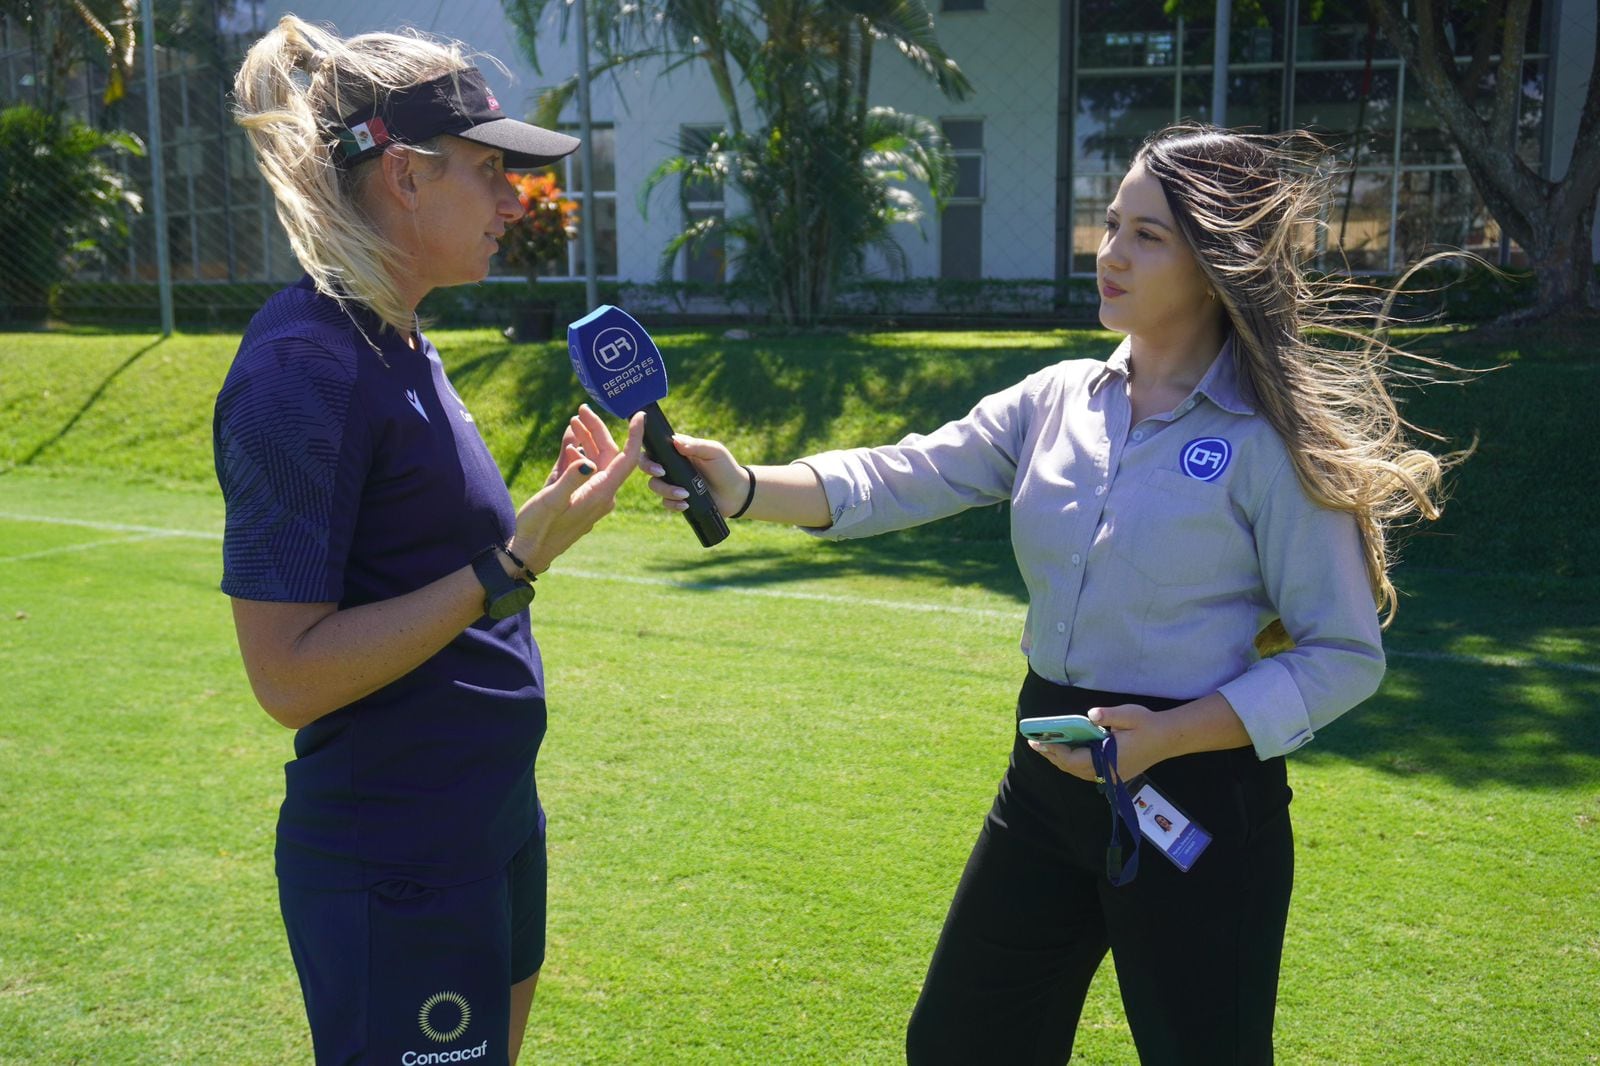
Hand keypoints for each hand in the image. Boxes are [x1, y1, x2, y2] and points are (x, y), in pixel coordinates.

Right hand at [511, 405, 643, 572]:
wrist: (529, 553)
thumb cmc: (538, 529)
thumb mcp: (551, 501)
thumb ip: (569, 479)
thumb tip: (586, 461)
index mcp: (600, 494)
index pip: (626, 460)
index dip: (634, 436)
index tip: (639, 416)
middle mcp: (601, 494)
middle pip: (608, 455)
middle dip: (597, 431)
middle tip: (582, 411)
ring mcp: (591, 496)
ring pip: (596, 461)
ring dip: (586, 441)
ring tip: (574, 421)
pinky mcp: (580, 498)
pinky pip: (585, 471)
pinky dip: (578, 454)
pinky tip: (569, 441)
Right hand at [641, 432, 746, 513]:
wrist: (736, 493)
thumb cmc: (726, 468)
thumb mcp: (714, 452)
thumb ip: (696, 446)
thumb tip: (675, 441)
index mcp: (678, 450)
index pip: (655, 447)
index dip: (649, 452)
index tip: (657, 460)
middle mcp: (672, 466)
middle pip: (647, 466)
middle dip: (650, 470)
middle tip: (662, 473)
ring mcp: (673, 482)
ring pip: (655, 485)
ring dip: (666, 490)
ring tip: (685, 494)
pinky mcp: (677, 498)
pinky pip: (666, 502)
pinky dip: (673, 504)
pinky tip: (685, 504)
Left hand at [1027, 704, 1172, 781]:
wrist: (1169, 738)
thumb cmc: (1148, 724)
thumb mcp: (1129, 714)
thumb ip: (1109, 715)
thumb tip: (1091, 715)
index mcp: (1109, 757)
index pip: (1074, 759)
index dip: (1055, 751)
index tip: (1039, 741)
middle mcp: (1108, 771)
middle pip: (1072, 768)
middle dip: (1052, 755)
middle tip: (1034, 742)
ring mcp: (1112, 775)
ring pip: (1078, 772)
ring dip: (1061, 760)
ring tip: (1045, 747)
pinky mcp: (1115, 774)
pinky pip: (1087, 772)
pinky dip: (1073, 763)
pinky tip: (1066, 753)